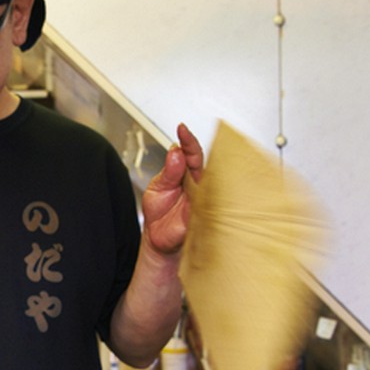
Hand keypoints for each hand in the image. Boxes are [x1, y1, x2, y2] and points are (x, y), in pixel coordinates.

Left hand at [140, 123, 203, 254]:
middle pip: (203, 162)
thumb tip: (175, 152)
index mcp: (185, 173)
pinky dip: (210, 195)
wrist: (157, 240)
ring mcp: (203, 198)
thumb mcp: (157, 189)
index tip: (181, 129)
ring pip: (212, 180)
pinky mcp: (204, 215)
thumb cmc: (159, 213)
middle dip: (195, 150)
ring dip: (203, 169)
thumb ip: (168, 172)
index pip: (190, 153)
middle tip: (185, 139)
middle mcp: (197, 183)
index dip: (187, 140)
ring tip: (190, 158)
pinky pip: (212, 203)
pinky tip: (203, 186)